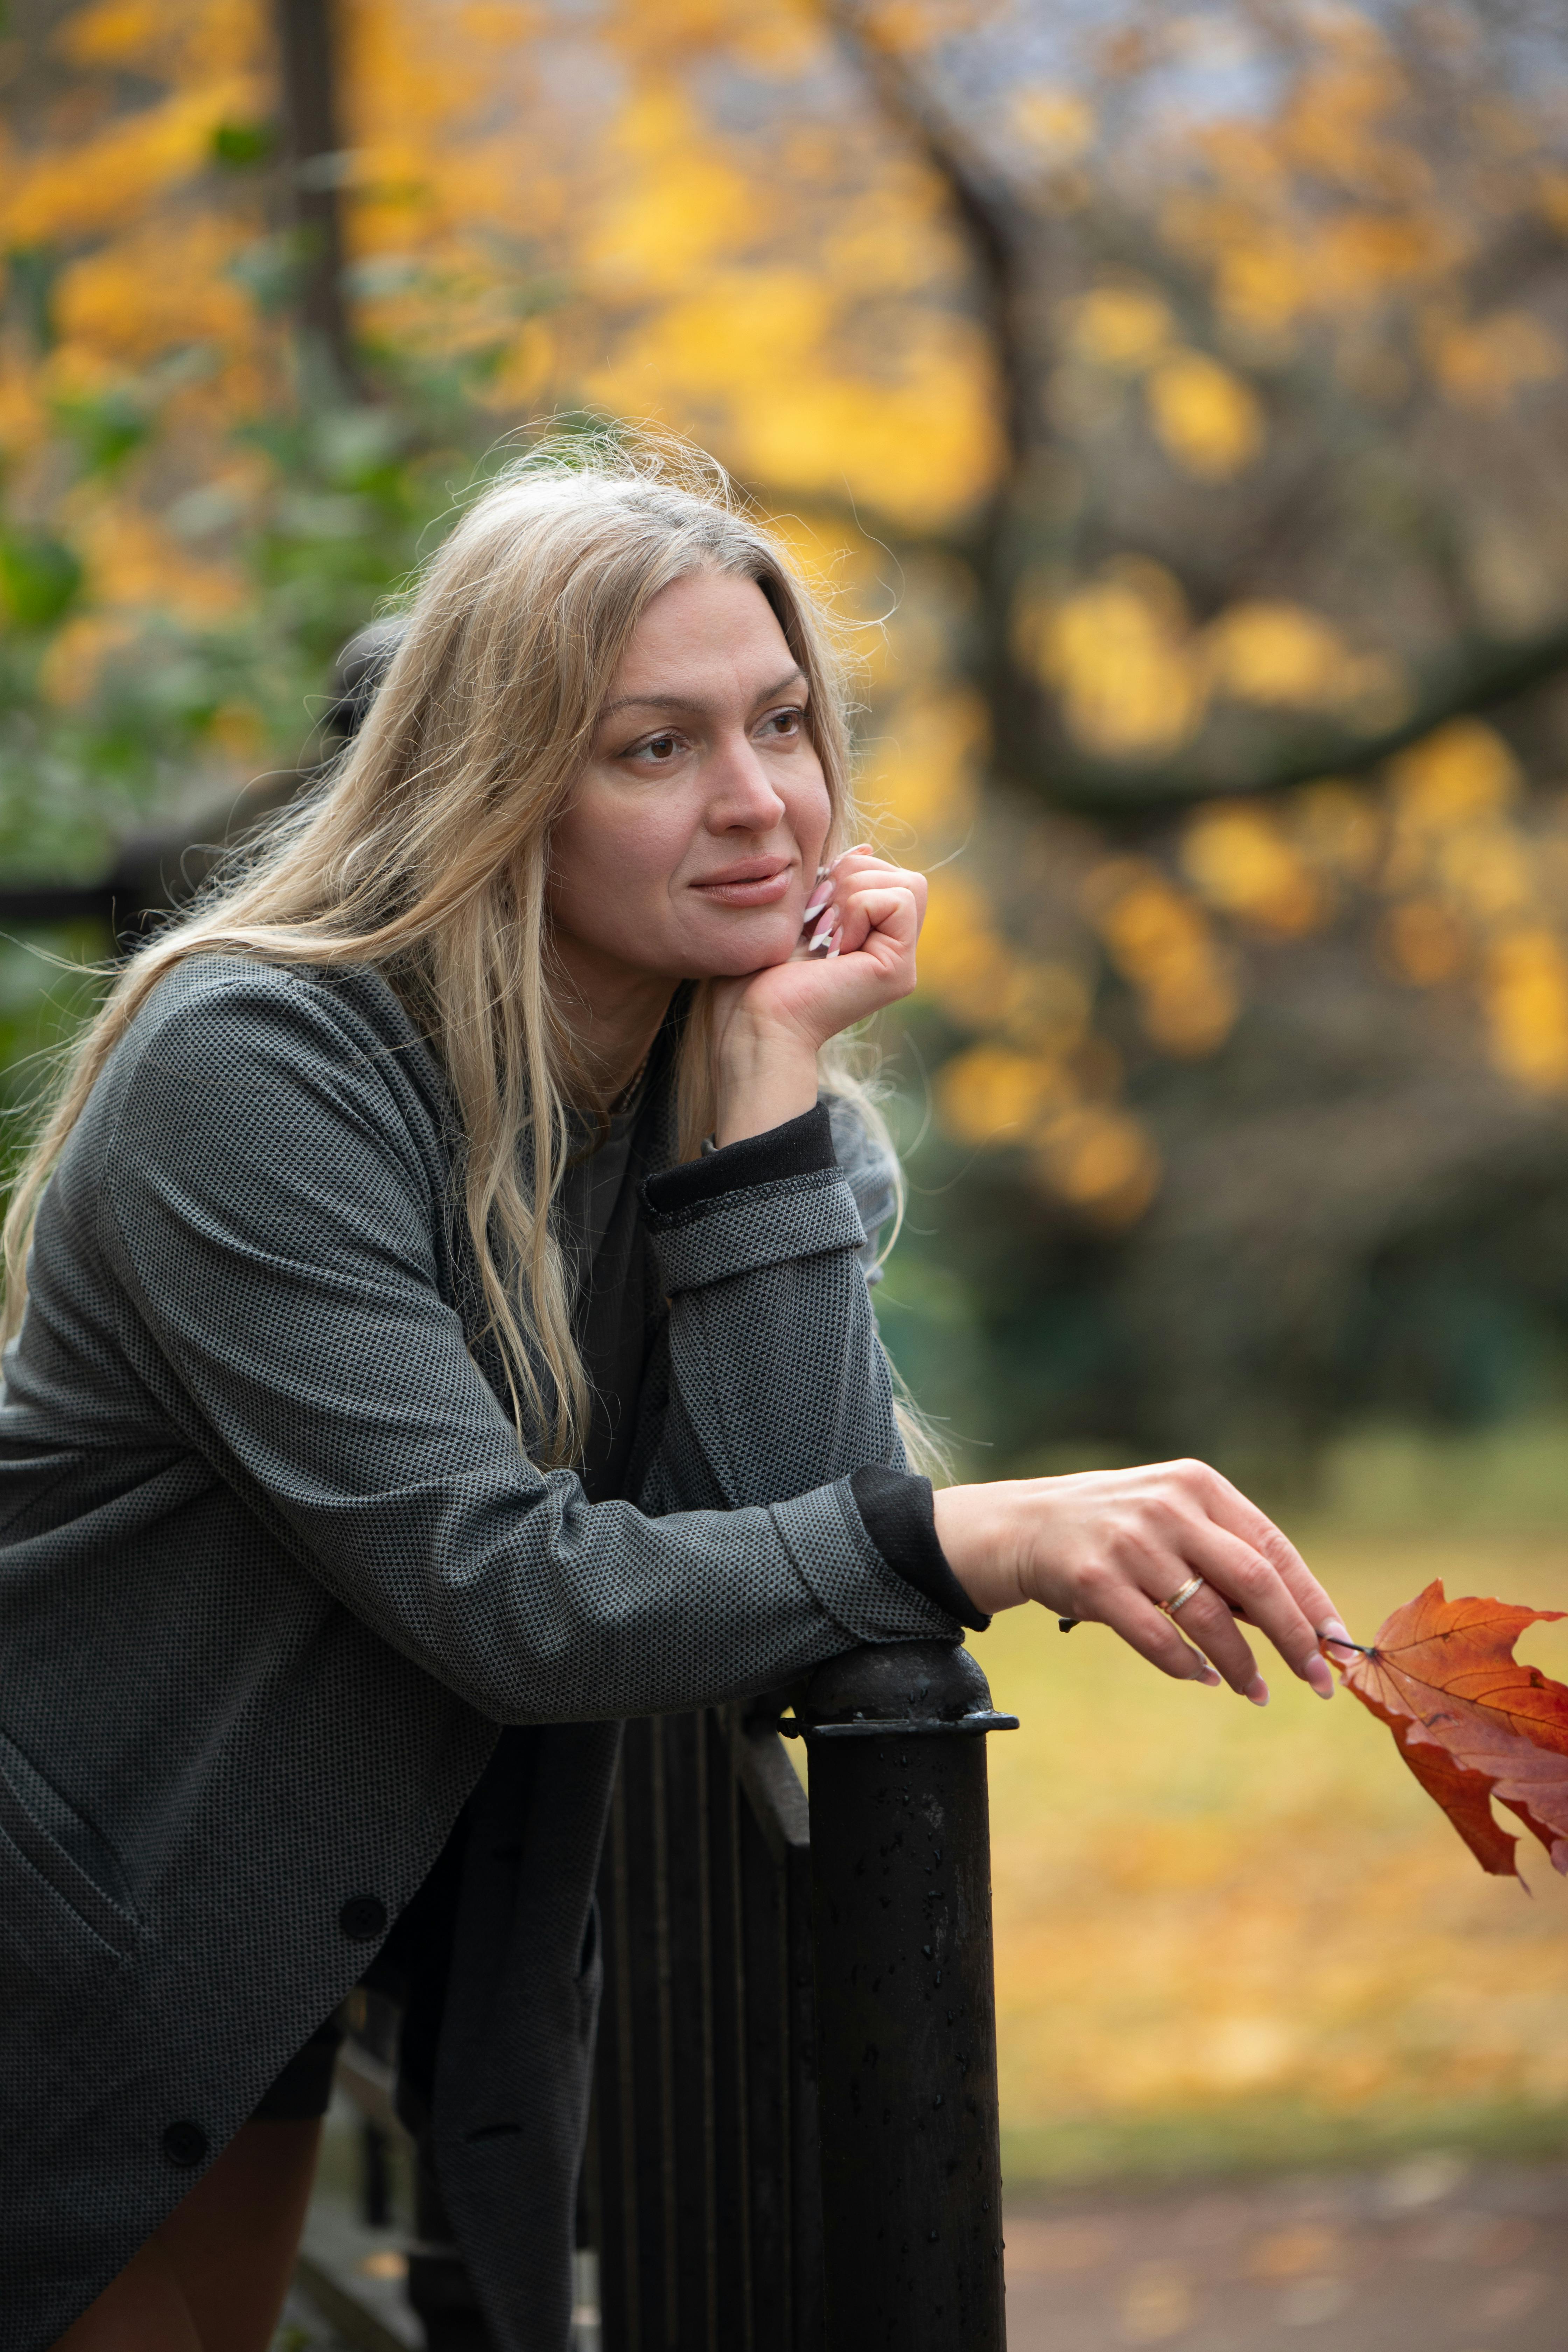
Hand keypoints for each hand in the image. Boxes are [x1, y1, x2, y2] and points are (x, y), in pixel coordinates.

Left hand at [708, 847, 927, 1144]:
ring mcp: (900, 964)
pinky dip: (857, 909)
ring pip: (907, 884)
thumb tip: (866, 849)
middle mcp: (893, 952)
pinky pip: (899, 900)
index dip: (850, 871)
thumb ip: (833, 881)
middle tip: (816, 920)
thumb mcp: (799, 908)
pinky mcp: (898, 970)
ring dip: (852, 894)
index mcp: (873, 938)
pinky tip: (832, 945)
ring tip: (822, 933)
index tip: (811, 908)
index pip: (888, 874)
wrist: (750, 1017)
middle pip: (903, 876)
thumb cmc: (758, 970)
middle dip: (853, 878)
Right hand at [931, 1461, 1352, 1703]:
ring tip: (1255, 1691)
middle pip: (1254, 1581)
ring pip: (1209, 1617)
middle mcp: (1167, 1507)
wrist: (1022, 1525)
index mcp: (1197, 1486)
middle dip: (1293, 1638)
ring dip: (1240, 1664)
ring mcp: (1130, 1542)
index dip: (1311, 1600)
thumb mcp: (1171, 1517)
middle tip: (1316, 1681)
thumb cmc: (1113, 1528)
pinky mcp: (1094, 1579)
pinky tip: (1201, 1678)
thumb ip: (1224, 1554)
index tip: (1337, 1643)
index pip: (1273, 1548)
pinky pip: (1157, 1637)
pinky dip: (1185, 1666)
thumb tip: (1294, 1620)